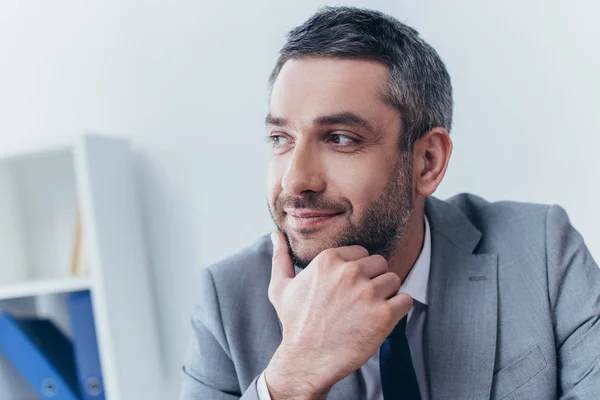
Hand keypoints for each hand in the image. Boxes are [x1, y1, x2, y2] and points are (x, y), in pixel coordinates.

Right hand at [264, 231, 412, 398]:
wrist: (306, 360)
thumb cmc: (295, 324)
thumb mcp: (281, 287)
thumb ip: (280, 257)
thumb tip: (275, 235)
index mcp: (329, 260)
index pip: (362, 253)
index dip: (358, 272)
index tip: (347, 289)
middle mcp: (349, 272)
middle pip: (380, 264)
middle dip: (373, 280)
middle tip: (359, 302)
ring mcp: (367, 293)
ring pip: (394, 280)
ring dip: (386, 295)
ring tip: (369, 312)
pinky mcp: (383, 315)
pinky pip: (405, 300)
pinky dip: (398, 310)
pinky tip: (381, 320)